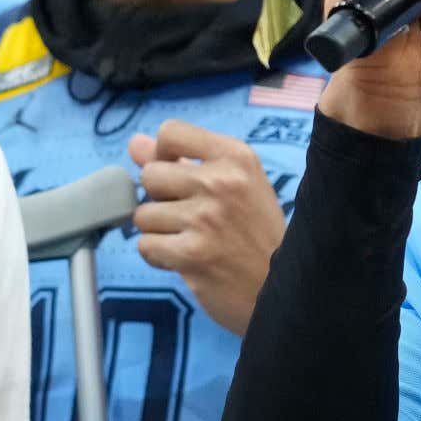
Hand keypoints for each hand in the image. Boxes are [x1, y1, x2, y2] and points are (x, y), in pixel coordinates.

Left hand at [129, 121, 287, 335]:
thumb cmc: (258, 235)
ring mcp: (206, 218)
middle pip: (150, 174)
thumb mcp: (236, 185)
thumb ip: (185, 161)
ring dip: (160, 232)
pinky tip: (188, 259)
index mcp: (237, 156)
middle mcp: (222, 181)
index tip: (176, 176)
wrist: (285, 288)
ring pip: (143, 214)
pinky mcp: (192, 253)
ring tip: (194, 240)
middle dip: (161, 199)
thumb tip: (134, 143)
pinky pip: (146, 245)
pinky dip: (160, 257)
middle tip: (192, 217)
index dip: (162, 155)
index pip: (170, 132)